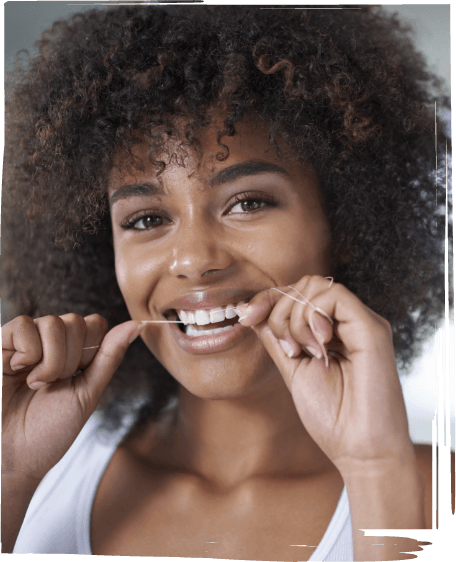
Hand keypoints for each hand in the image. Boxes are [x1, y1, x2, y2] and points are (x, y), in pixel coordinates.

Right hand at [1, 313, 143, 483]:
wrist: (13, 458)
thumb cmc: (49, 431)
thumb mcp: (87, 393)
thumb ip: (110, 356)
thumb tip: (136, 326)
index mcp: (72, 351)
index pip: (94, 323)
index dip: (91, 351)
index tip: (76, 378)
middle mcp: (48, 341)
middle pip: (76, 322)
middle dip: (70, 361)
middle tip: (52, 386)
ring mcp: (24, 341)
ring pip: (53, 322)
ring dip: (50, 361)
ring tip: (35, 384)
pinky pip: (23, 325)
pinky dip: (27, 352)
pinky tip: (17, 371)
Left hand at [236, 275, 412, 475]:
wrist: (359, 452)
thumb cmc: (331, 416)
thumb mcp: (292, 368)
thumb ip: (276, 337)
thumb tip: (251, 310)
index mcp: (331, 330)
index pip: (297, 294)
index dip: (267, 299)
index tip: (244, 316)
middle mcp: (348, 321)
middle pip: (304, 284)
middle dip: (279, 310)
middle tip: (286, 348)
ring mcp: (361, 322)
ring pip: (316, 286)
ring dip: (294, 317)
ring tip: (302, 352)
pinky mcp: (372, 328)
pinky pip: (334, 296)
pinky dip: (312, 316)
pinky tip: (317, 345)